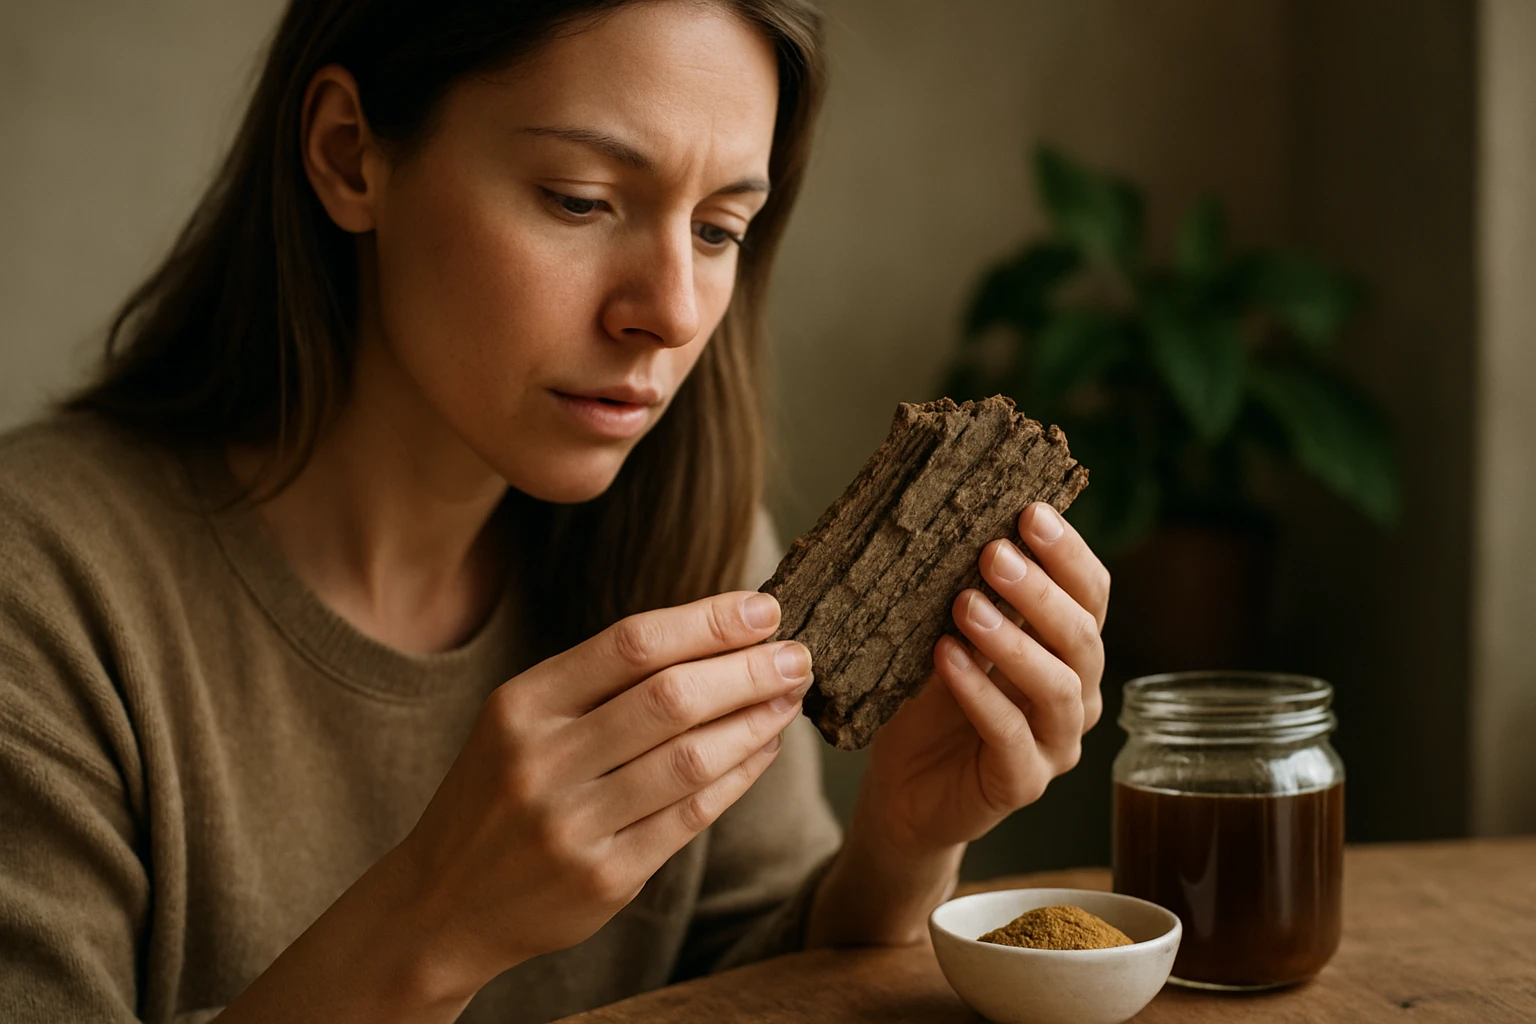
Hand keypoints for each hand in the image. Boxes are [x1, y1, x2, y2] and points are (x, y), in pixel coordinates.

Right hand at [393, 591, 811, 998]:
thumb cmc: (500, 791)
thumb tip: (715, 632)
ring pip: (691, 758)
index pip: (631, 643)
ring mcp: (573, 825)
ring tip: (791, 697)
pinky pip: (693, 815)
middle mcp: (542, 761)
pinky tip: (764, 748)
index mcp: (521, 705)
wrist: (444, 903)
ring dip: (755, 720)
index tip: (764, 608)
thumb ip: (600, 680)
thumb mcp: (521, 720)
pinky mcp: (605, 879)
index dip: (707, 621)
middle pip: (669, 698)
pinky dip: (740, 775)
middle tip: (799, 654)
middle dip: (747, 670)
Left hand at [861, 502, 1108, 854]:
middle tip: (995, 552)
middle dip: (1041, 591)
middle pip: (1082, 637)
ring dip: (1013, 640)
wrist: (903, 791)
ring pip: (1058, 687)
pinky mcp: (1022, 783)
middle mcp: (1075, 694)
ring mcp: (1055, 743)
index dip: (1069, 553)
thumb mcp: (948, 637)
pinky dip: (980, 694)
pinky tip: (948, 659)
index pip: (1091, 595)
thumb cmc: (929, 705)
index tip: (1031, 512)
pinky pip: (1012, 737)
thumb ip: (967, 595)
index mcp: (1067, 650)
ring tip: (966, 605)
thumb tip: (960, 524)